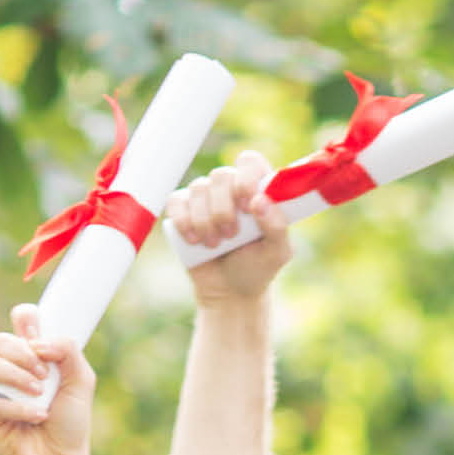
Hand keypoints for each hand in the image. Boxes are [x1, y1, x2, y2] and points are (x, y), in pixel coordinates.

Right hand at [0, 303, 93, 454]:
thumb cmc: (71, 421)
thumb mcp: (81, 381)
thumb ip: (68, 350)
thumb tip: (39, 341)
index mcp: (33, 355)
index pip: (21, 320)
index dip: (25, 319)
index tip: (38, 335)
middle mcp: (11, 368)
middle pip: (0, 340)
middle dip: (21, 353)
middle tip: (43, 374)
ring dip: (17, 377)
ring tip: (40, 393)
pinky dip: (20, 408)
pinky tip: (38, 416)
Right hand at [169, 152, 289, 303]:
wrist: (229, 292)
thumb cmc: (257, 268)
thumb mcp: (277, 253)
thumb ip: (277, 227)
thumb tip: (260, 200)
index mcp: (258, 190)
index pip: (249, 162)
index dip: (246, 178)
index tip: (248, 206)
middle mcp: (231, 188)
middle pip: (221, 175)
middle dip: (224, 208)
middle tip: (231, 235)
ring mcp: (205, 197)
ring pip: (198, 188)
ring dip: (205, 220)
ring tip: (214, 245)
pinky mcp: (183, 210)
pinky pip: (176, 201)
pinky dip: (183, 220)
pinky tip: (193, 240)